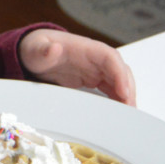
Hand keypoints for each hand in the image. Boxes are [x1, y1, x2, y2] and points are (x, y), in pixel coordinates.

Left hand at [19, 29, 136, 105]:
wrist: (35, 52)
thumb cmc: (37, 48)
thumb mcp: (35, 49)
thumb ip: (43, 50)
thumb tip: (54, 48)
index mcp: (85, 48)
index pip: (110, 57)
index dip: (119, 73)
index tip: (123, 91)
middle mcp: (95, 58)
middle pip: (120, 70)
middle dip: (128, 88)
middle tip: (129, 109)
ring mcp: (95, 69)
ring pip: (119, 81)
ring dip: (126, 96)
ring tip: (128, 115)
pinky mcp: (93, 79)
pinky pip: (111, 88)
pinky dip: (118, 99)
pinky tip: (120, 112)